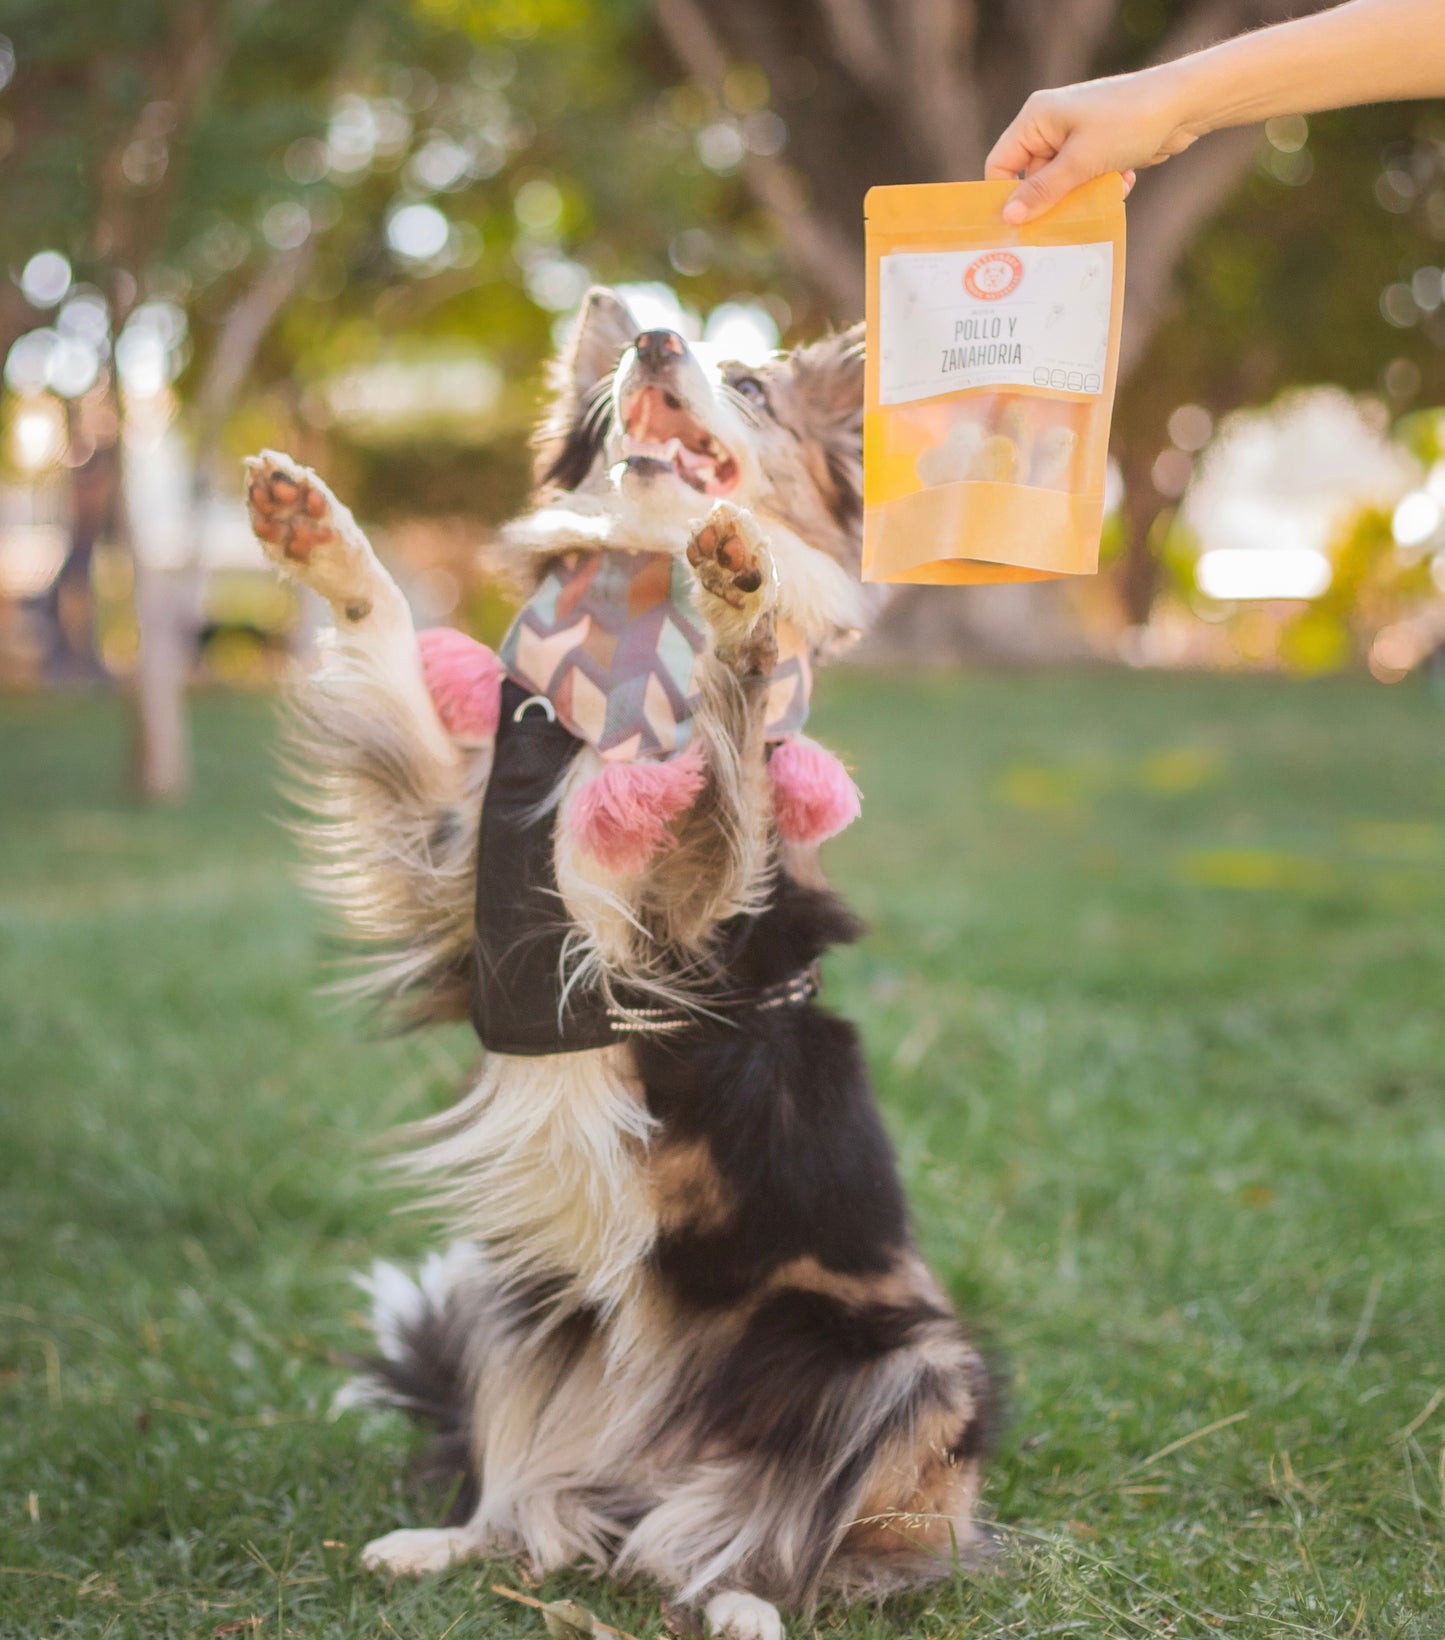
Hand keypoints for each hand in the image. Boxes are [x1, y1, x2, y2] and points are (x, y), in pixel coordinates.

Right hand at [986, 68, 1201, 222]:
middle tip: (1063, 222)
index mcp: (1036, 118)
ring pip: (1061, 183)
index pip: (1000, 164)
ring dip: (1080, 196)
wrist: (1184, 104)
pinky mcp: (1097, 146)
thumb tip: (1008, 217)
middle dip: (1050, 201)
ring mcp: (1075, 135)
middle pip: (1032, 179)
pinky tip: (1122, 180)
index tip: (1016, 226)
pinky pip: (1084, 178)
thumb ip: (1043, 191)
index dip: (1004, 196)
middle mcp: (1051, 125)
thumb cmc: (1128, 121)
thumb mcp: (1080, 161)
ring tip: (1102, 194)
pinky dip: (1099, 186)